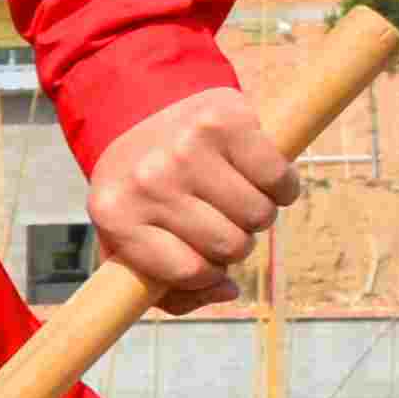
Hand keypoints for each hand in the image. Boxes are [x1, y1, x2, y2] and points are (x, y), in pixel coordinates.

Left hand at [87, 88, 295, 312]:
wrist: (144, 107)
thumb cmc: (143, 188)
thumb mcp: (134, 239)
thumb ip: (173, 288)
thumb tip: (228, 290)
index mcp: (116, 216)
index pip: (188, 272)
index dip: (209, 272)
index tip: (206, 256)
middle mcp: (147, 181)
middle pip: (231, 247)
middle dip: (236, 241)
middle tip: (220, 217)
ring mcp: (186, 148)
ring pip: (258, 216)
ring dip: (258, 214)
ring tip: (237, 196)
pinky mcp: (225, 121)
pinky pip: (279, 179)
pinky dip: (283, 187)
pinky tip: (261, 178)